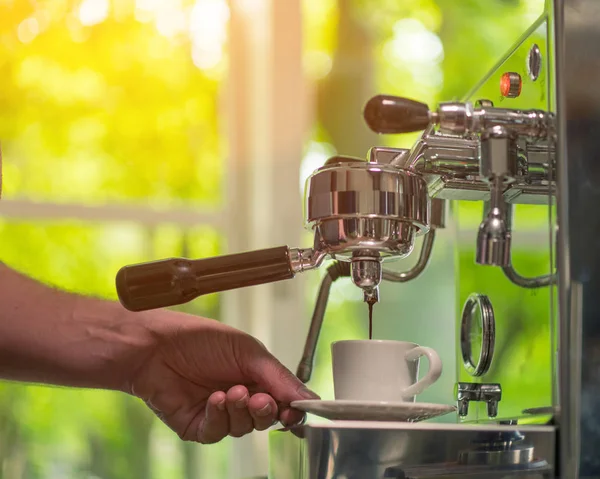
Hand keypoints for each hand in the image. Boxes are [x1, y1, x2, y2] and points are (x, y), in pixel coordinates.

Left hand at [129, 311, 318, 443]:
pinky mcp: (197, 426)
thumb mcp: (249, 351)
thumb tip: (308, 398)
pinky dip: (218, 417)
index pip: (283, 400)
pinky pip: (217, 433)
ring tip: (230, 391)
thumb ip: (279, 377)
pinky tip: (213, 399)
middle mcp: (240, 398)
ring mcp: (219, 414)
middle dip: (266, 411)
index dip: (292, 409)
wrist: (156, 345)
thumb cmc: (201, 339)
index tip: (295, 411)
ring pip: (243, 429)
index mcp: (257, 377)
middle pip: (266, 419)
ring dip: (240, 411)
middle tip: (260, 400)